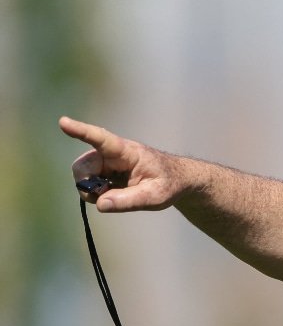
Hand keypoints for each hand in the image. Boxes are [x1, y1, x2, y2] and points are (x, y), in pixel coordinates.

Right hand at [60, 116, 186, 212]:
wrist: (176, 180)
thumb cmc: (169, 184)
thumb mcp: (156, 197)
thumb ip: (129, 201)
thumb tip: (101, 204)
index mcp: (127, 152)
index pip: (102, 139)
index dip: (81, 131)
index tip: (63, 122)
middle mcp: (112, 153)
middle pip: (83, 166)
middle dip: (87, 184)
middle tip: (105, 197)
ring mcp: (106, 162)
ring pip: (82, 175)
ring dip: (92, 190)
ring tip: (116, 195)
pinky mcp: (103, 171)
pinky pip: (88, 182)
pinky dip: (96, 193)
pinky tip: (113, 193)